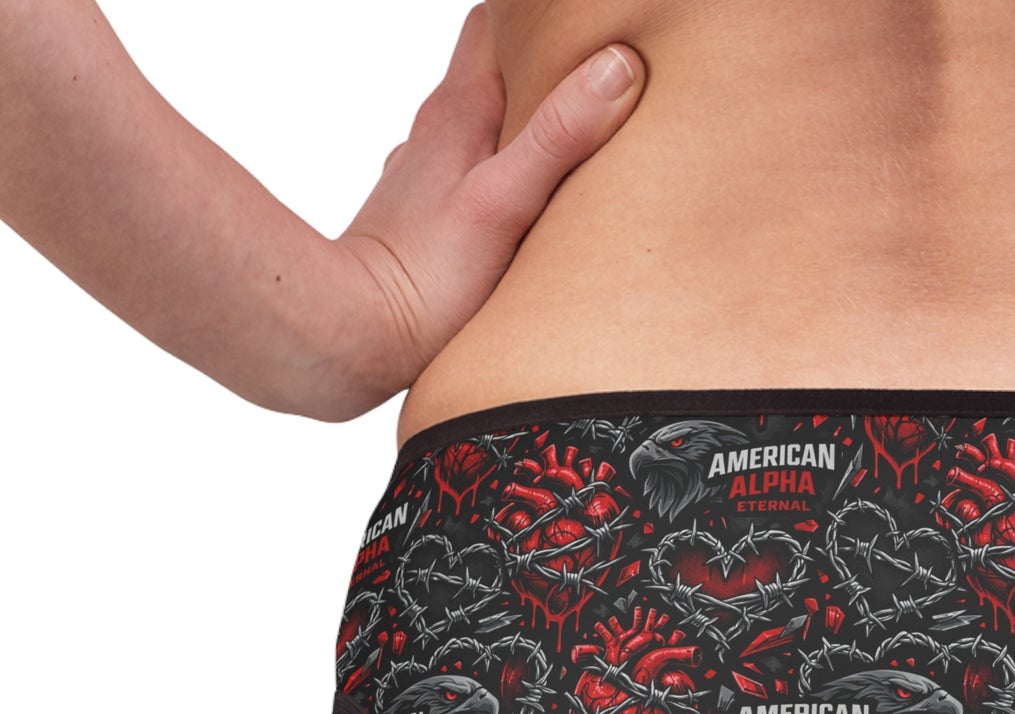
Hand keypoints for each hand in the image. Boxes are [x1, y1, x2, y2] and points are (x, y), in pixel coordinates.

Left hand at [330, 6, 643, 410]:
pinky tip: (530, 205)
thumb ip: (559, 135)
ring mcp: (430, 181)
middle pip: (492, 74)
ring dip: (525, 128)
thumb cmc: (425, 277)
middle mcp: (436, 136)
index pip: (494, 24)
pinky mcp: (431, 227)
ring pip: (484, 130)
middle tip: (600, 80)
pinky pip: (475, 180)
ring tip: (578, 142)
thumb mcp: (504, 200)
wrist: (355, 338)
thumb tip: (616, 66)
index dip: (539, 19)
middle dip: (542, 70)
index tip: (585, 26)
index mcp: (457, 112)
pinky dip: (506, 177)